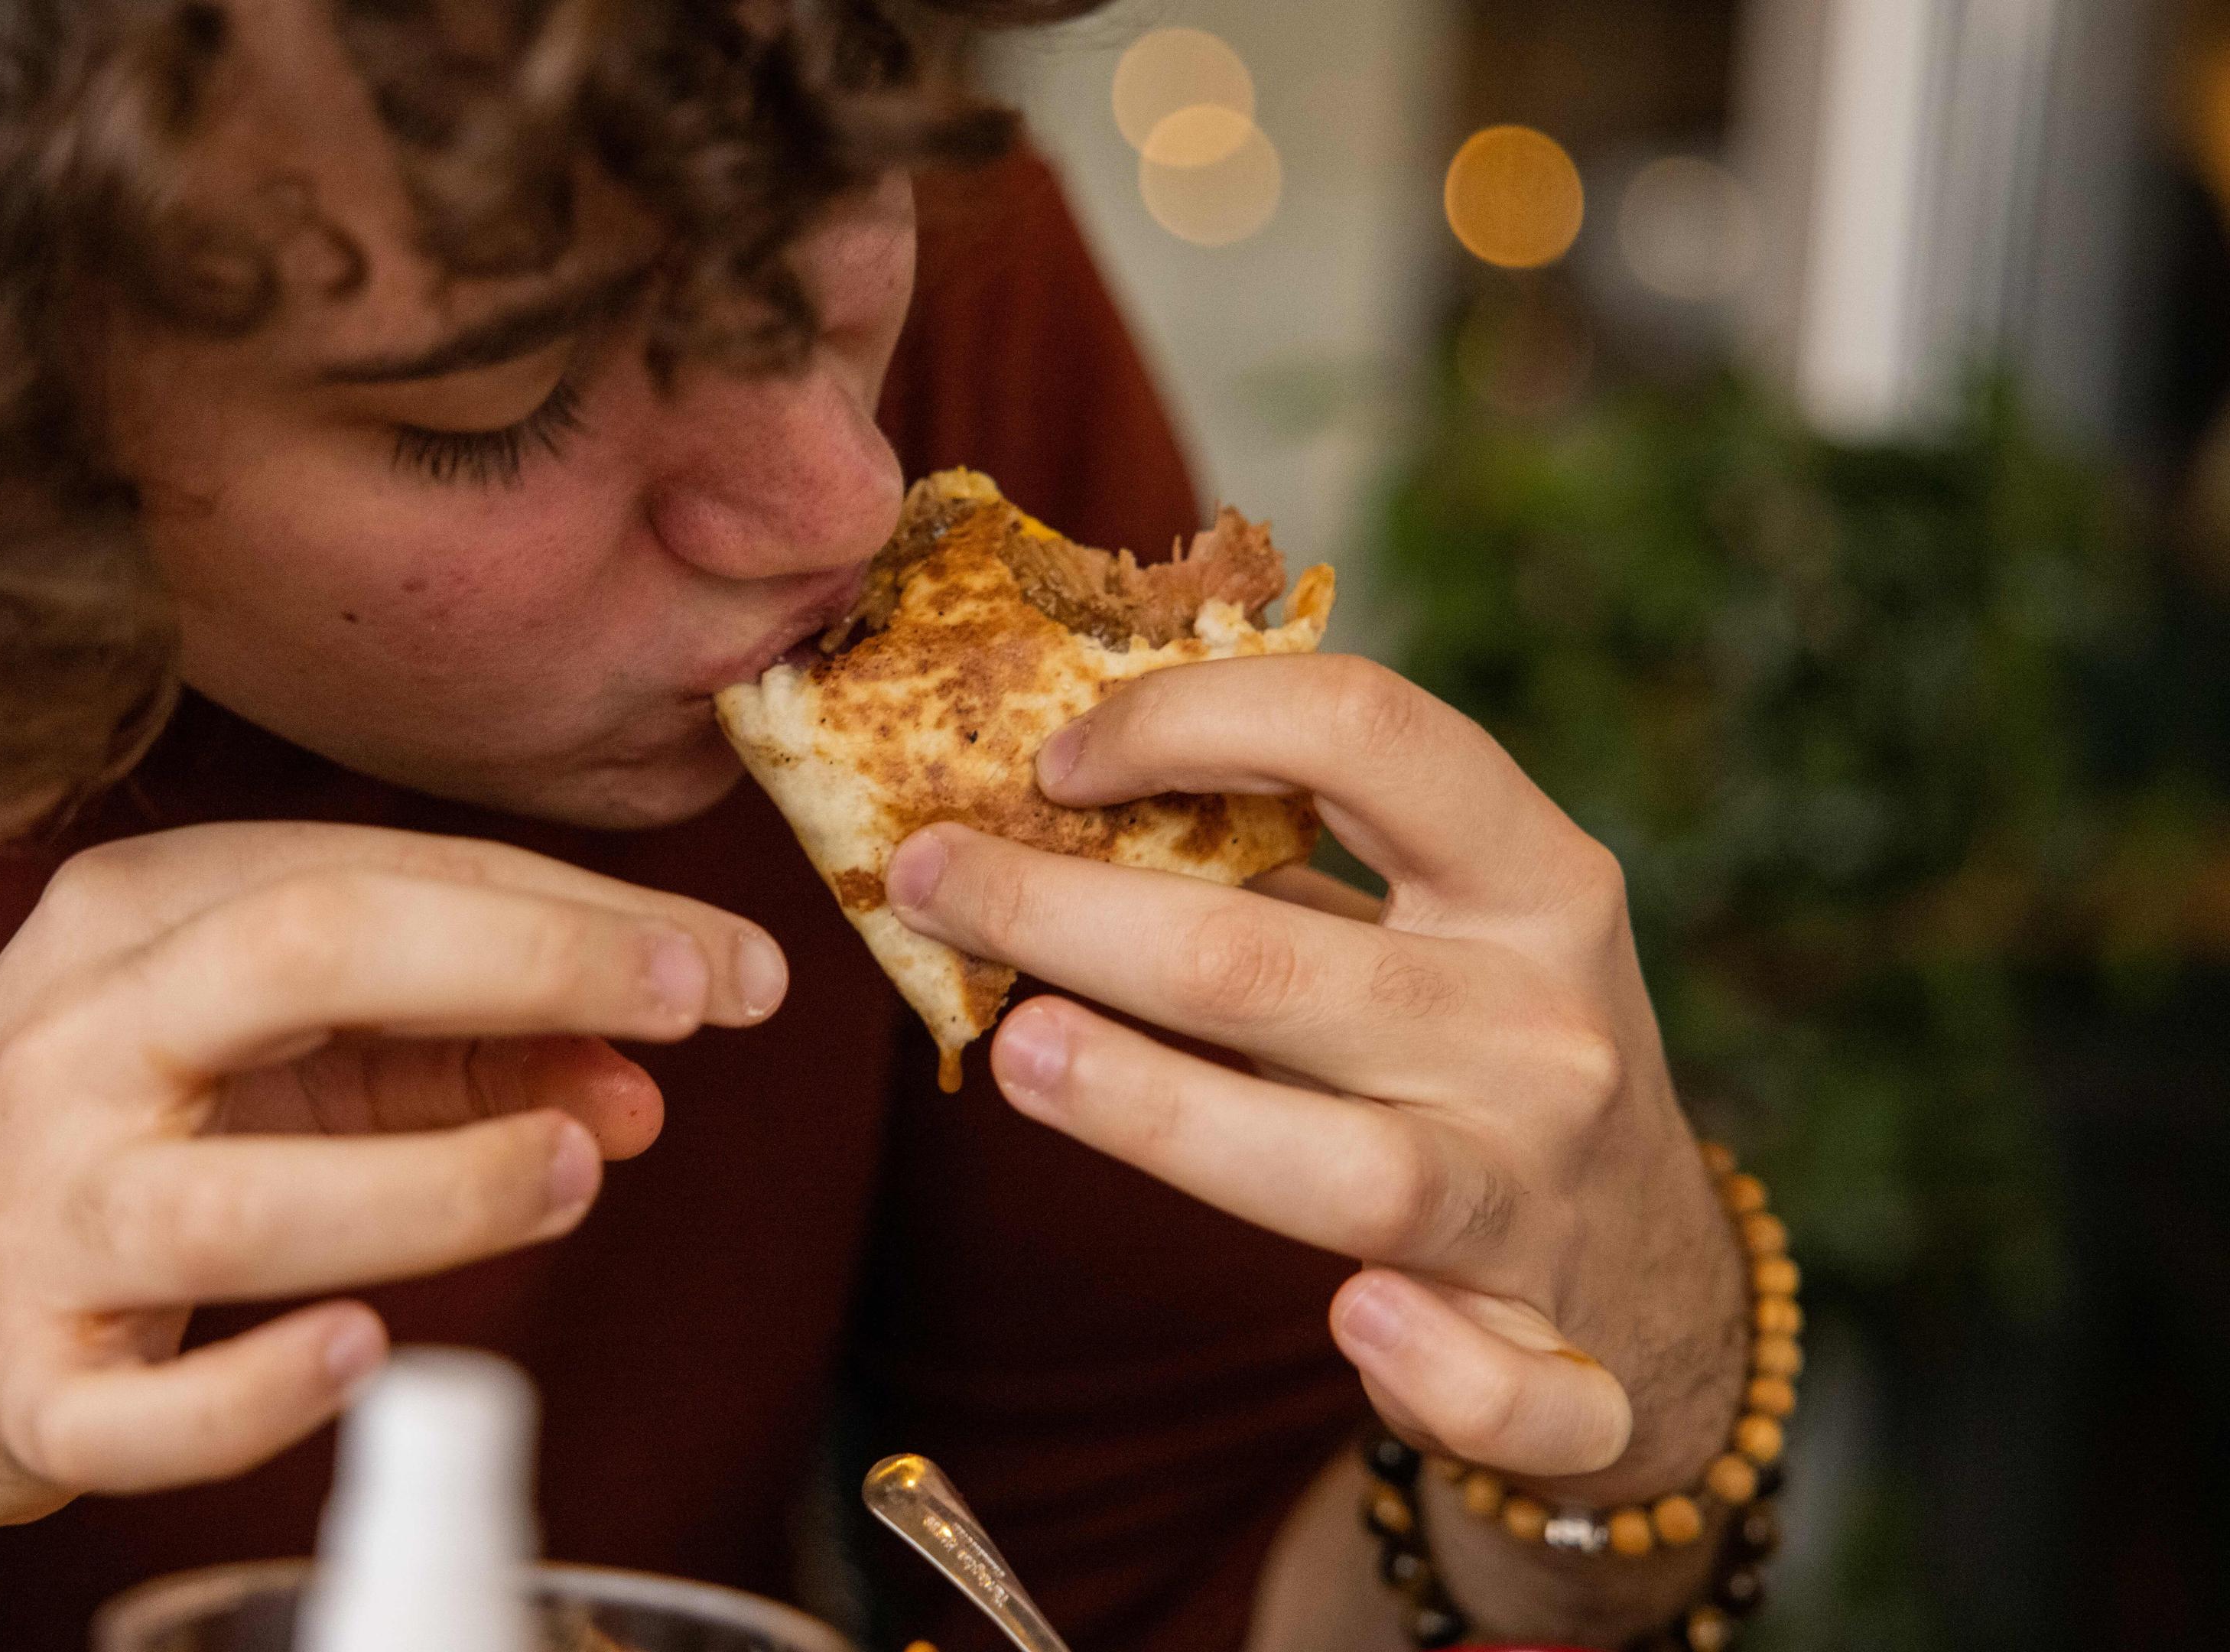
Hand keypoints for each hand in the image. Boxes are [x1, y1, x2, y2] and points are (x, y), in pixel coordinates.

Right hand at [0, 821, 789, 1539]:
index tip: (724, 962)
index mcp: (128, 926)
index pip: (369, 875)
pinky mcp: (22, 1390)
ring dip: (431, 1185)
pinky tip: (372, 1352)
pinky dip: (262, 1388)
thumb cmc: (96, 1146)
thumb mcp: (253, 1061)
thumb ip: (442, 1056)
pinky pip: (145, 1409)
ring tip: (579, 1170)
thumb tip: (639, 1072)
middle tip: (688, 1000)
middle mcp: (71, 1049)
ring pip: (236, 1199)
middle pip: (296, 959)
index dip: (565, 909)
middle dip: (517, 964)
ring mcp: (35, 1223)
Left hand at [884, 655, 1745, 1501]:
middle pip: (1279, 963)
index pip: (1370, 736)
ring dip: (1170, 1114)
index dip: (1193, 721)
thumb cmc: (1475, 1053)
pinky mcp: (1564, 1367)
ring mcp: (1547, 1198)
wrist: (1653, 1273)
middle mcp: (1546, 1026)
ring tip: (1019, 1055)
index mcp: (1533, 881)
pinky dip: (1443, 1371)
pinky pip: (1512, 1388)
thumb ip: (1275, 867)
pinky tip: (1358, 1325)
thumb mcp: (1430, 924)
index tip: (1051, 760)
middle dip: (1074, 917)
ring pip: (1361, 1173)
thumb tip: (1028, 798)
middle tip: (929, 883)